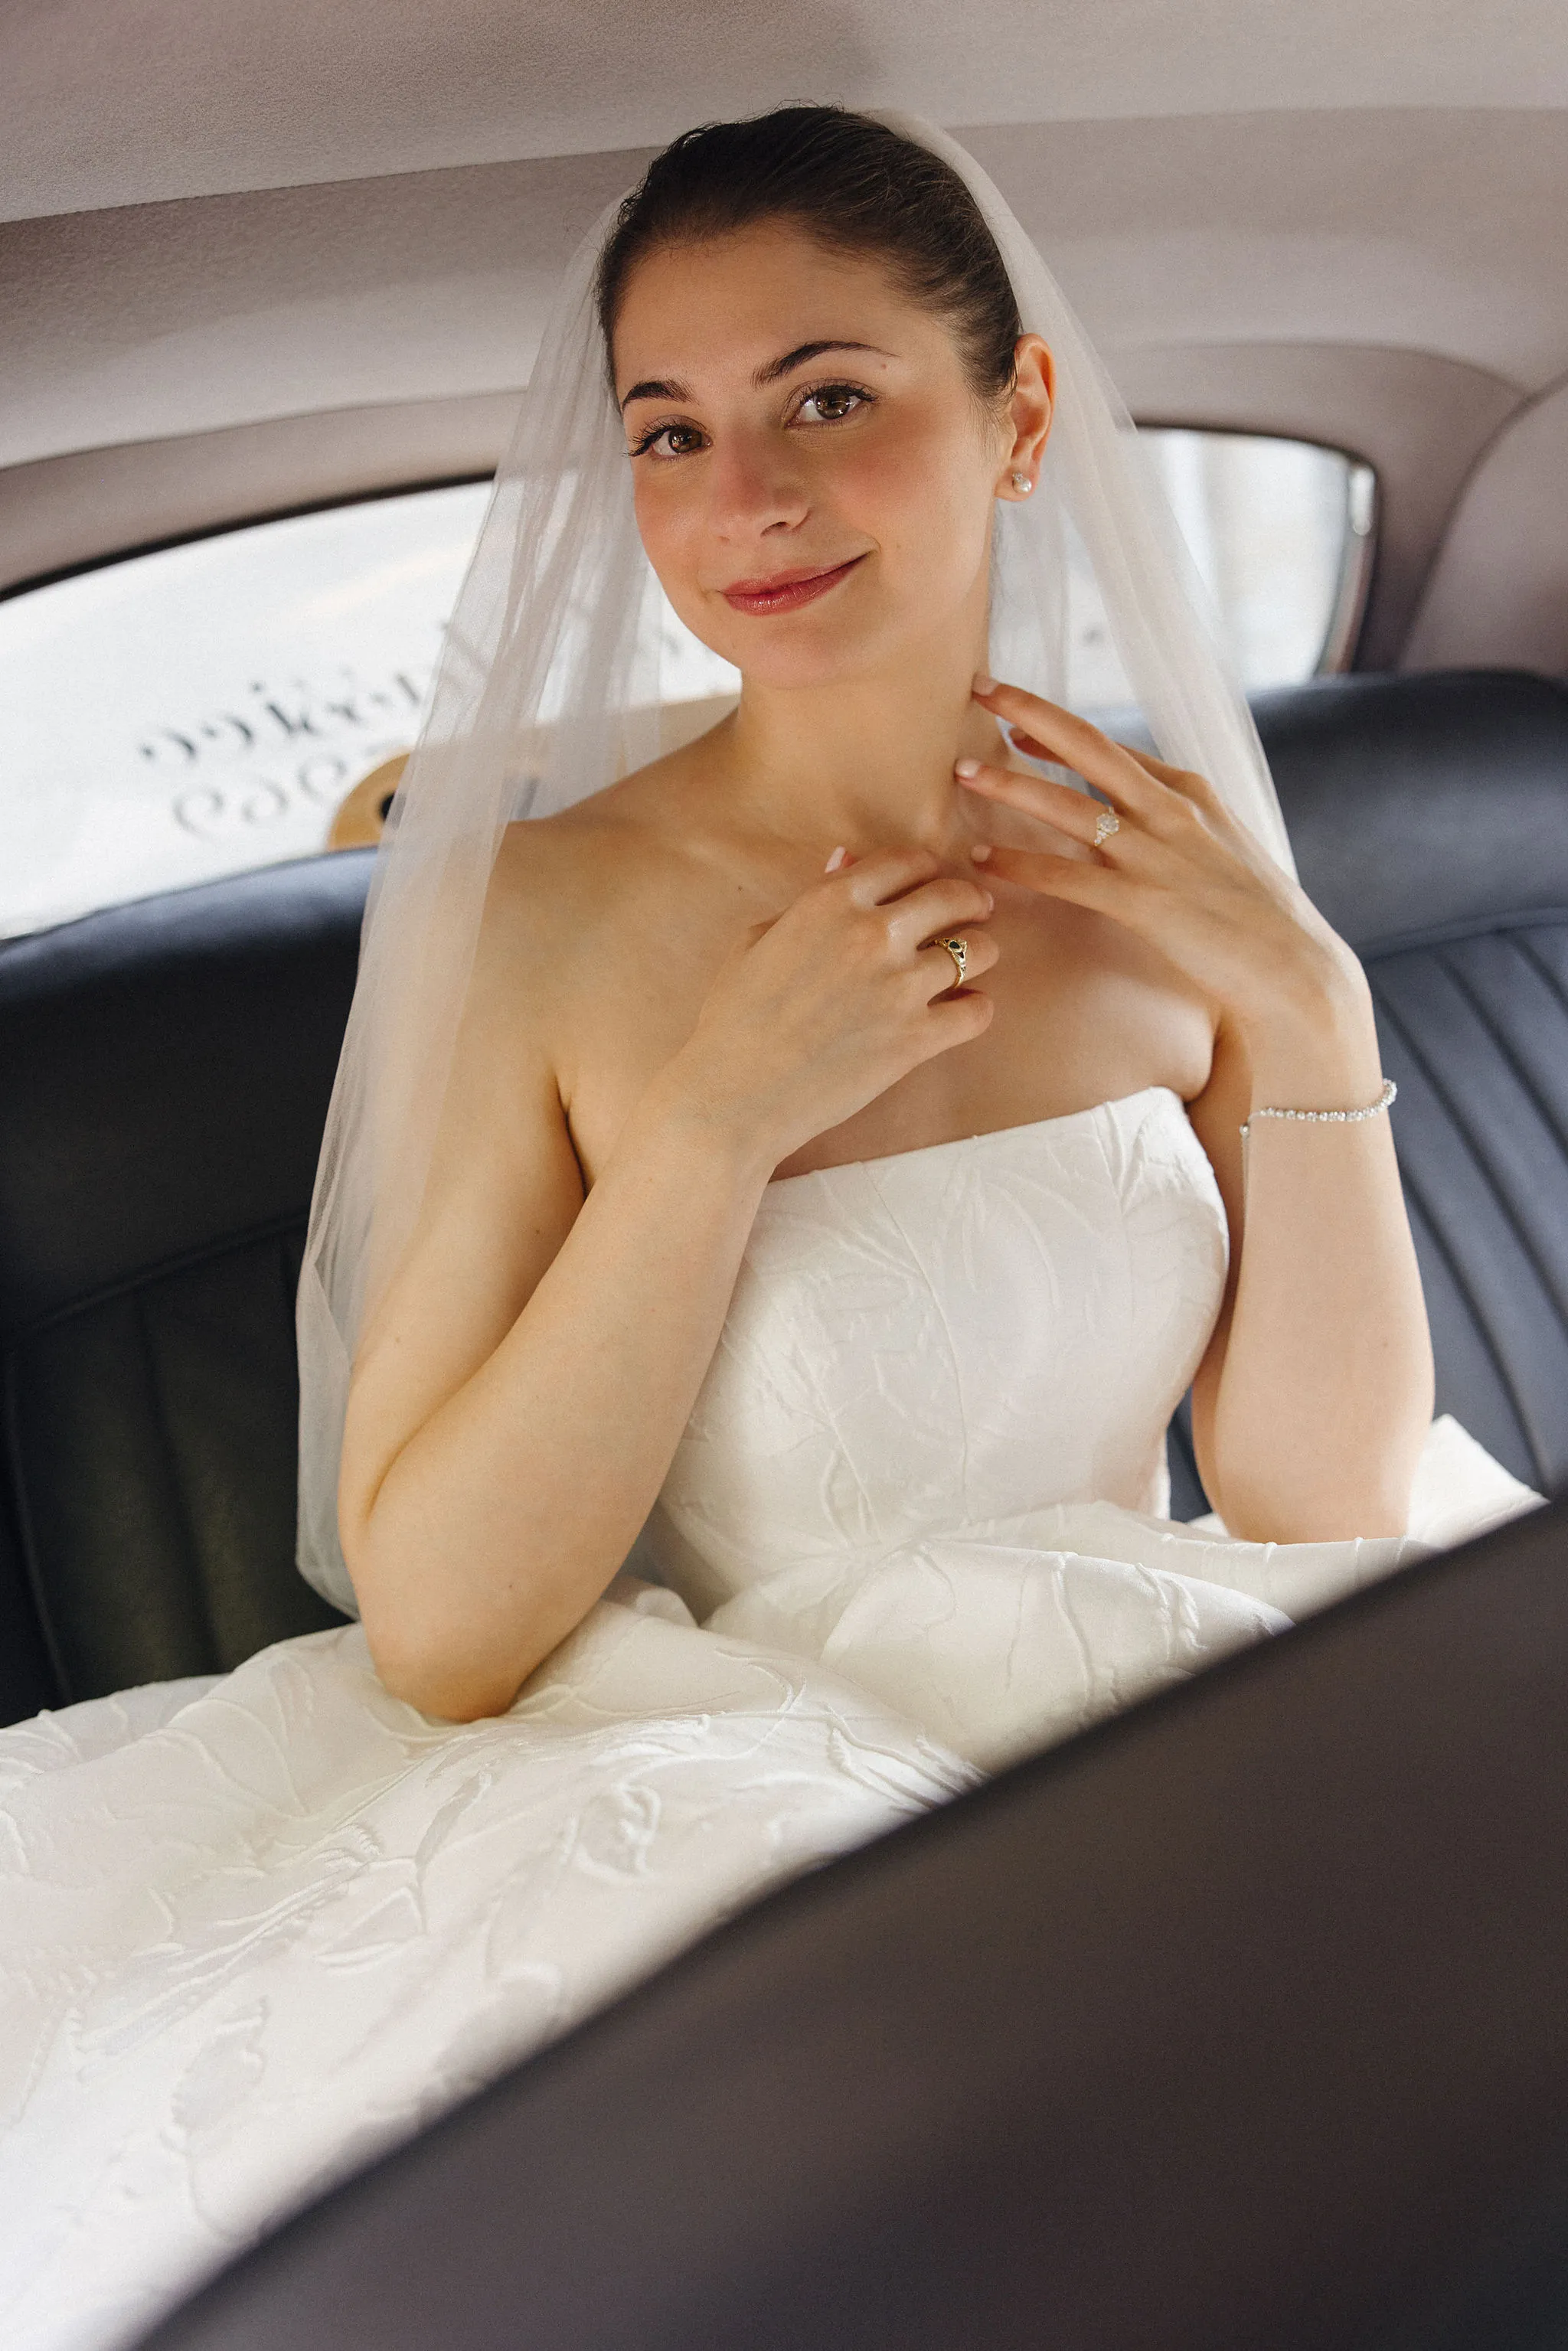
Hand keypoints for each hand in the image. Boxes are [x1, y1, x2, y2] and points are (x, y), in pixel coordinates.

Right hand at [666, 844, 996, 1166]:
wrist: (734, 1095)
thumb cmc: (733, 1019)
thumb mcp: (756, 941)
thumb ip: (810, 898)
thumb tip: (845, 860)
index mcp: (831, 902)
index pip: (905, 861)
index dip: (924, 869)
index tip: (928, 882)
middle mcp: (873, 935)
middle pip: (953, 896)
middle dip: (969, 900)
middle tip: (974, 911)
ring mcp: (900, 987)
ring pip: (978, 950)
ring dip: (979, 954)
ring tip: (969, 965)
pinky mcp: (916, 1039)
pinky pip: (978, 1011)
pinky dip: (976, 1009)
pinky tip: (961, 1011)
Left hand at [958, 679, 1367, 1062]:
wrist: (1292, 968)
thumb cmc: (1251, 914)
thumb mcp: (1217, 846)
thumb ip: (1171, 819)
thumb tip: (1125, 804)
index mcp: (1189, 792)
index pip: (1110, 746)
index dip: (1055, 728)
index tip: (1012, 718)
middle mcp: (1172, 811)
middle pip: (1088, 747)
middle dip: (1029, 712)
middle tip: (978, 688)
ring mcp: (1158, 855)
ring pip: (1069, 806)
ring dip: (1011, 784)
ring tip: (960, 770)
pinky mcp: (1145, 903)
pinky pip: (1068, 877)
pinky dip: (1022, 865)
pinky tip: (984, 858)